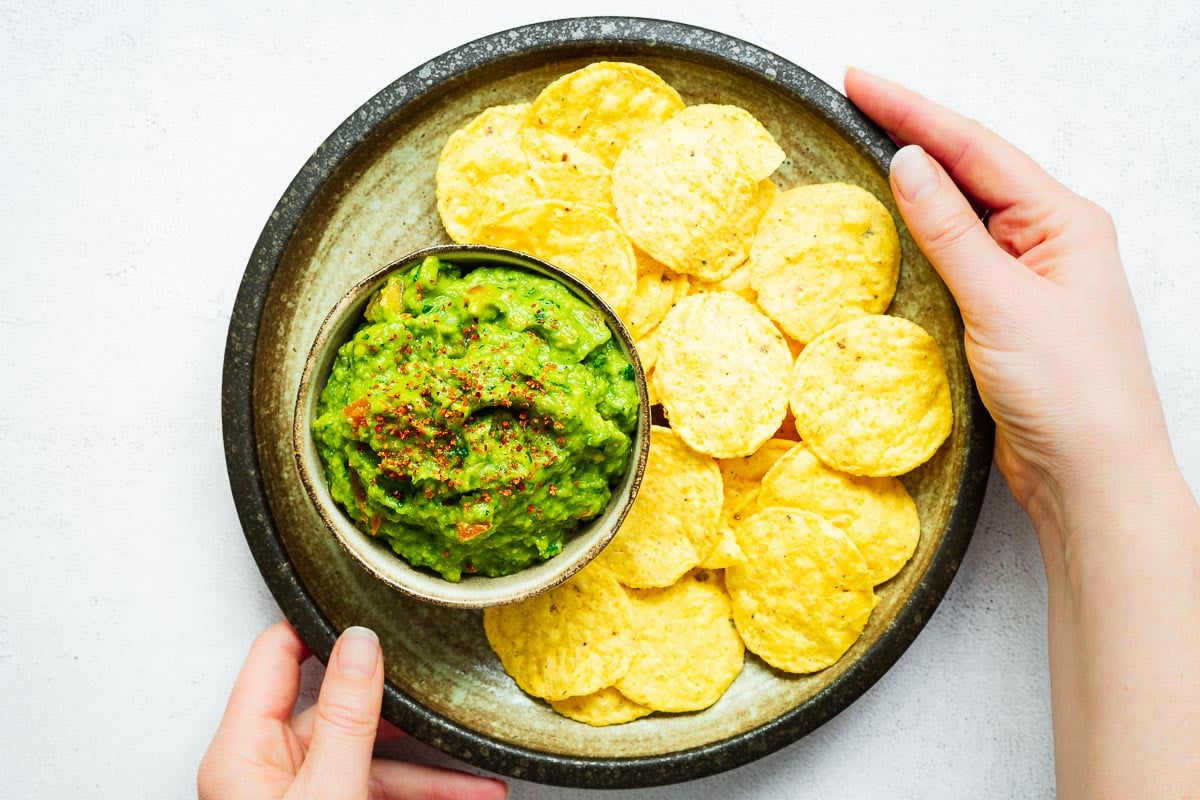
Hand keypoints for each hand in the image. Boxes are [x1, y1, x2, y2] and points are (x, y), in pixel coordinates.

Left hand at [198, 621, 507, 799]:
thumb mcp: (330, 791)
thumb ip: (346, 715)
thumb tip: (359, 644)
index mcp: (242, 749)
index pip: (275, 653)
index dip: (322, 625)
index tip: (370, 608)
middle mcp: (264, 765)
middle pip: (338, 707)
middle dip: (406, 714)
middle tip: (444, 694)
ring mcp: (296, 793)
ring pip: (370, 754)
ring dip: (429, 769)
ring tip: (480, 779)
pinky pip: (377, 789)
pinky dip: (423, 794)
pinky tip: (465, 796)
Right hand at [846, 70, 1199, 797]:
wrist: (1091, 477)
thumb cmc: (1069, 390)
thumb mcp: (1004, 302)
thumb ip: (951, 232)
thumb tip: (908, 161)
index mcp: (1065, 221)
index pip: (978, 149)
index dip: (915, 111)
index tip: (860, 82)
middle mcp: (1048, 239)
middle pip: (971, 170)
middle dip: (913, 132)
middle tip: (852, 101)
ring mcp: (1025, 276)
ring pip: (960, 214)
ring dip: (914, 182)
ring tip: (860, 146)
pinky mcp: (1001, 313)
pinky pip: (954, 258)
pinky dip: (918, 237)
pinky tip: (888, 226)